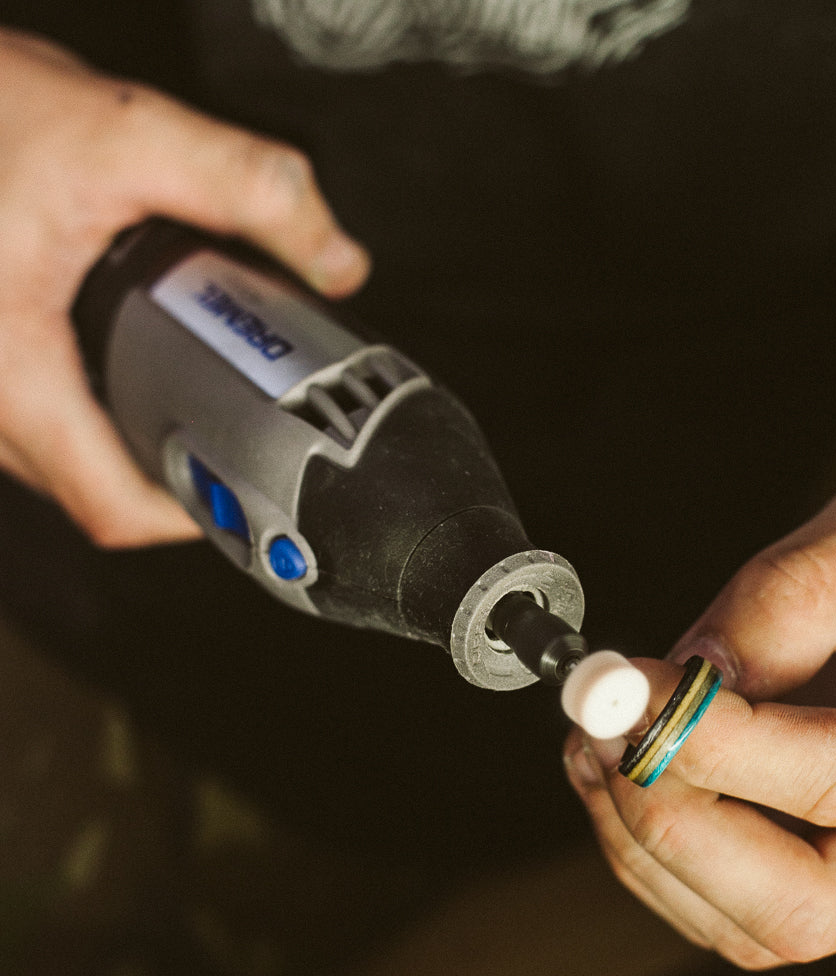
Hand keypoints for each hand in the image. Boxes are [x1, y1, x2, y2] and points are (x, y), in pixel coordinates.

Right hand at [0, 28, 369, 545]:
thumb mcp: (133, 134)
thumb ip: (249, 187)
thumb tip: (338, 262)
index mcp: (10, 368)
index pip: (107, 503)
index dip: (190, 516)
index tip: (248, 497)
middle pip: (93, 488)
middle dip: (177, 477)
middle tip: (244, 440)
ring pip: (67, 460)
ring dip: (138, 447)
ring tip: (205, 408)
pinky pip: (48, 422)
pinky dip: (103, 414)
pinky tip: (145, 373)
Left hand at [565, 462, 835, 967]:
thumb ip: (799, 593)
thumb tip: (690, 672)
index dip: (713, 742)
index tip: (624, 687)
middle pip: (799, 904)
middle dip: (670, 818)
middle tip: (600, 730)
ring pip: (756, 922)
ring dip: (646, 839)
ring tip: (595, 739)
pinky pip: (743, 903)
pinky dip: (660, 849)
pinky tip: (625, 769)